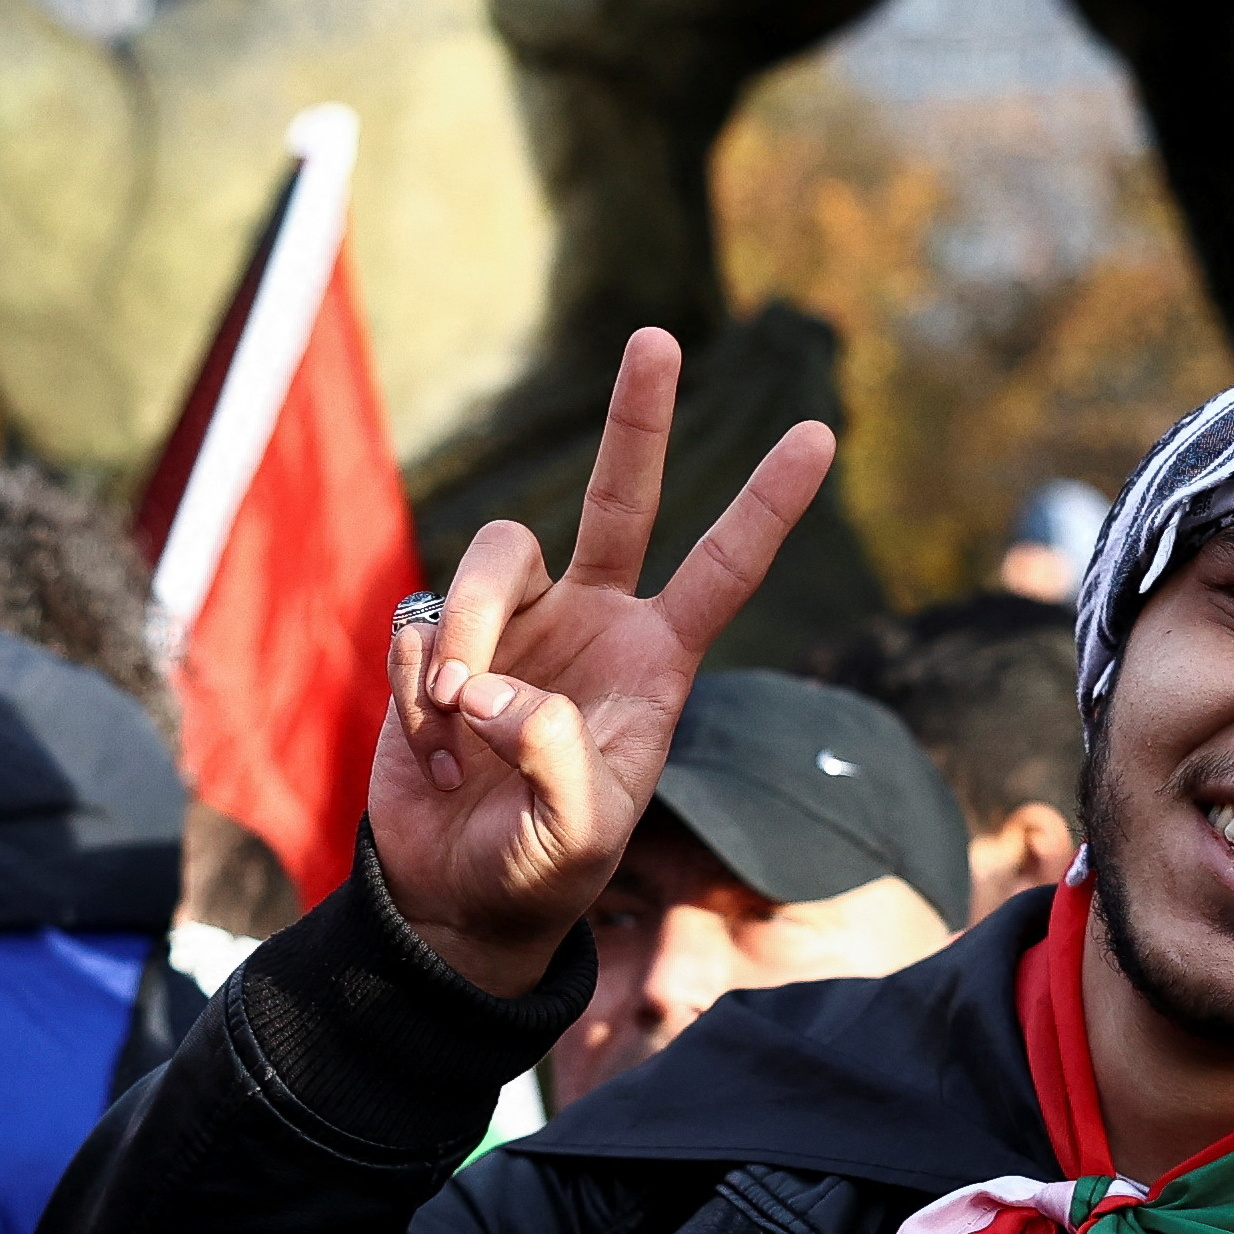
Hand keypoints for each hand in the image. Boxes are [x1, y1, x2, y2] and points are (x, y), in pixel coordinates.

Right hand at [374, 328, 838, 995]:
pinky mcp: (439, 637)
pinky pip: (422, 620)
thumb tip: (494, 688)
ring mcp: (518, 623)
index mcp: (655, 665)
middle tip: (657, 336)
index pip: (723, 571)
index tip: (819, 434)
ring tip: (451, 728)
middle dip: (638, 419)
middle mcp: (594, 623)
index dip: (767, 505)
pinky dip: (413, 687)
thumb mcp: (572, 837)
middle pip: (620, 499)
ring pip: (494, 560)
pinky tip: (427, 751)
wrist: (452, 897)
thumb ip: (551, 760)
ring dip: (466, 639)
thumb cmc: (536, 873)